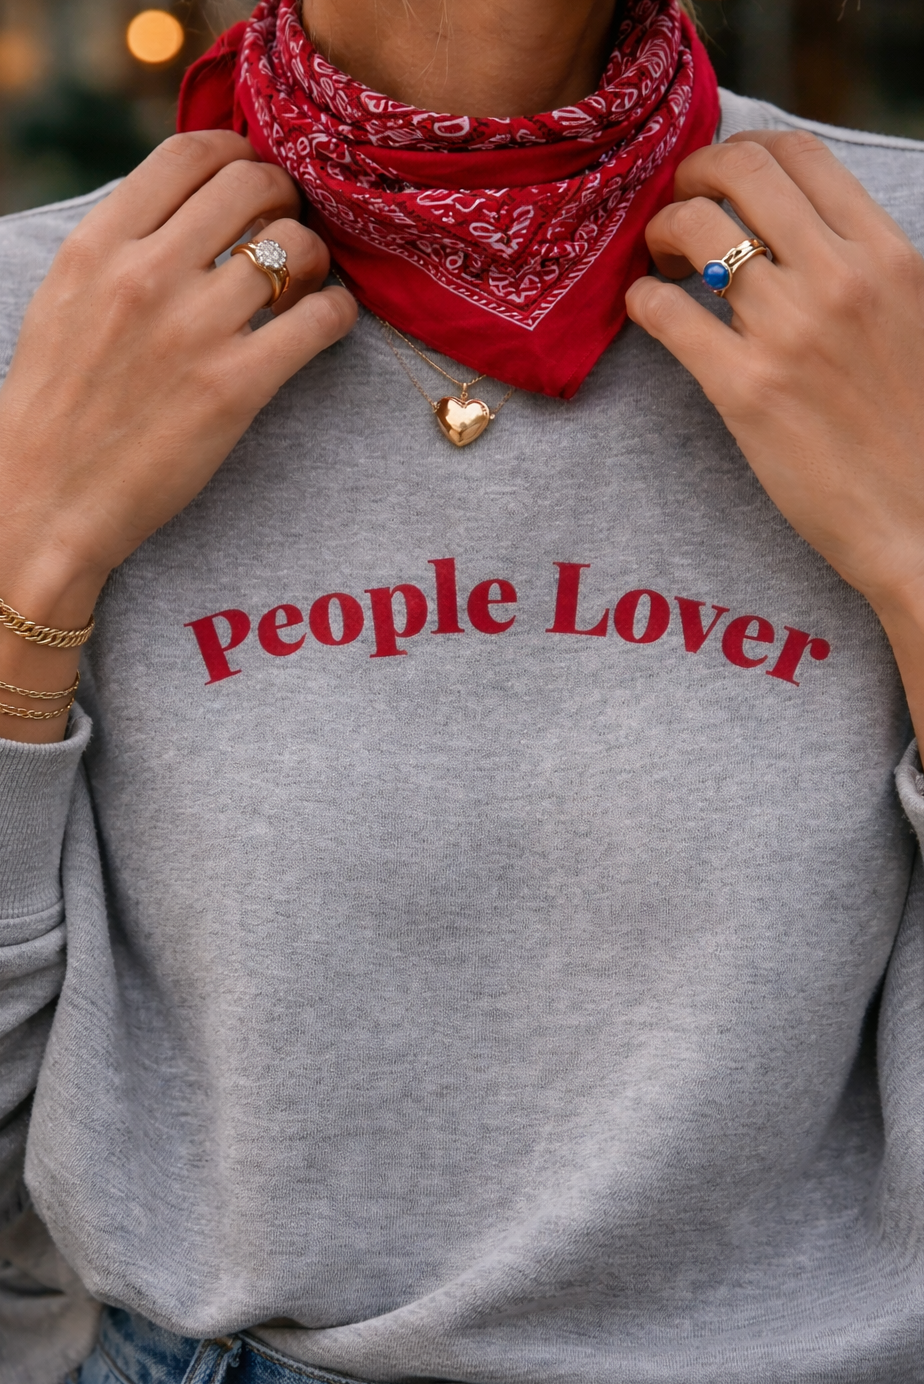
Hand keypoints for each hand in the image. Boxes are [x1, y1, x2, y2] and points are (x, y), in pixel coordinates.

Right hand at [0, 130, 355, 623]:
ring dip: (316, 258)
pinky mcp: (234, 388)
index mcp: (99, 245)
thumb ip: (123, 246)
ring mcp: (194, 331)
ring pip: (295, 248)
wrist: (46, 498)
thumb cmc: (59, 402)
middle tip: (290, 225)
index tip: (254, 174)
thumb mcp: (68, 298)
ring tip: (308, 283)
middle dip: (285, 197)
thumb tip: (191, 205)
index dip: (239, 154)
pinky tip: (328, 321)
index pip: (190, 154)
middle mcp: (146, 275)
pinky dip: (337, 312)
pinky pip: (318, 320)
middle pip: (252, 186)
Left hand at [626, 130, 923, 735]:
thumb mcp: (912, 318)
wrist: (921, 522)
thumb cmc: (914, 429)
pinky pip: (666, 313)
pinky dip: (642, 299)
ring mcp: (789, 331)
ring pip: (695, 228)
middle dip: (691, 175)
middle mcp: (838, 278)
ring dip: (659, 233)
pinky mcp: (745, 390)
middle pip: (739, 170)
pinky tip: (647, 311)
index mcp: (887, 254)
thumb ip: (866, 268)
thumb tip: (806, 236)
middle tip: (675, 209)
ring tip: (660, 264)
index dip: (742, 154)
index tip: (721, 181)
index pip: (800, 154)